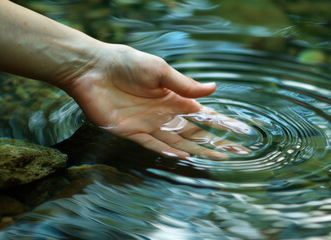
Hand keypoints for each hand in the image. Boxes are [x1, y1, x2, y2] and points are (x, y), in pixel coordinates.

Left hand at [67, 44, 250, 158]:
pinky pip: (151, 144)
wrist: (94, 69)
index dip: (219, 121)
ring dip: (195, 150)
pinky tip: (184, 157)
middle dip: (212, 141)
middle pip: (192, 131)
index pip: (201, 112)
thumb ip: (184, 84)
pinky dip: (167, 151)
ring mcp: (148, 124)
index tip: (237, 130)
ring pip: (176, 142)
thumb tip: (214, 89)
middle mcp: (163, 112)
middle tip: (232, 152)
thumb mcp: (159, 71)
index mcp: (173, 96)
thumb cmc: (127, 63)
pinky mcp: (130, 131)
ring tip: (215, 158)